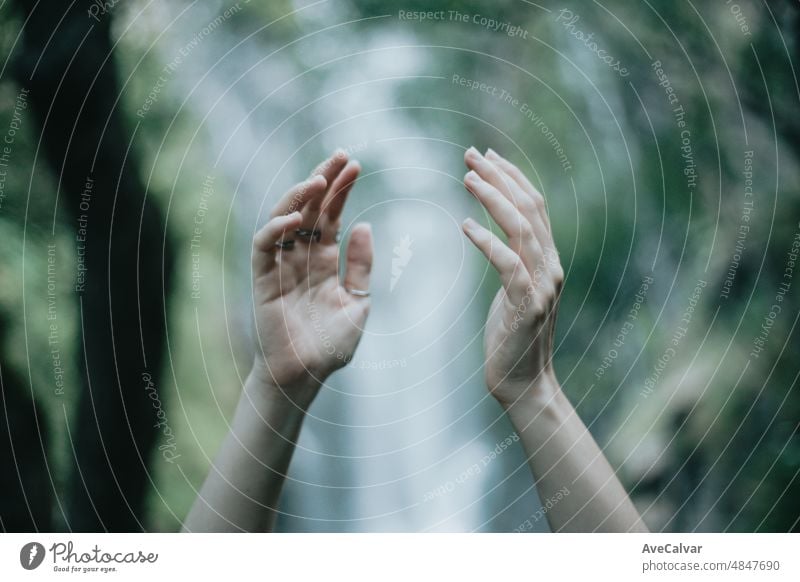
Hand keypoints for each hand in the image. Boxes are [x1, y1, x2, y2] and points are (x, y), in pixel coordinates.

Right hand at [251, 150, 372, 407]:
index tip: (356, 166)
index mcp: (324, 261)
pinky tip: (293, 217)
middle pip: (310, 210)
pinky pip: (264, 246)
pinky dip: (275, 229)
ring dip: (299, 197)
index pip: (331, 217)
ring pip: (285, 219)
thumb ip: (360, 266)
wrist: (304, 376)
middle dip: (324, 182)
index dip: (342, 191)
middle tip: (341, 156)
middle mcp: (302, 258)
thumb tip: (364, 225)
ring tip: (319, 180)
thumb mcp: (357, 303)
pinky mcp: (263, 279)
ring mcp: (281, 266)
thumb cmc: (330, 346)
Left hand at [462, 147, 563, 407]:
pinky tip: (465, 226)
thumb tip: (494, 230)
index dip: (512, 177)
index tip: (486, 156)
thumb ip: (514, 259)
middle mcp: (551, 267)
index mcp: (548, 260)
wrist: (522, 382)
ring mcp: (542, 286)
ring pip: (521, 229)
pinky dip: (487, 242)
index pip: (534, 206)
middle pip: (529, 208)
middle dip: (500, 176)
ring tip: (467, 179)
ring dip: (493, 199)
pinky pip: (507, 265)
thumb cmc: (512, 336)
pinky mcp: (526, 306)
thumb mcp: (515, 290)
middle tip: (470, 155)